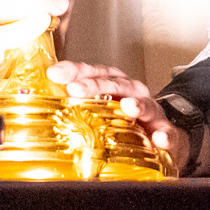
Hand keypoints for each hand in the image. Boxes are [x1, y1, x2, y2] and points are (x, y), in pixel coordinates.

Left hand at [51, 60, 195, 174]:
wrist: (163, 136)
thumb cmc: (127, 120)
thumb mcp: (103, 109)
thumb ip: (77, 105)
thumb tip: (40, 105)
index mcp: (115, 85)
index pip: (94, 72)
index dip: (76, 70)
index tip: (56, 73)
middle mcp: (133, 93)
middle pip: (115, 84)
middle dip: (96, 86)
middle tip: (76, 89)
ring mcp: (152, 112)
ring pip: (144, 104)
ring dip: (136, 104)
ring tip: (128, 107)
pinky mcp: (167, 133)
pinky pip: (168, 134)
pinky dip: (165, 135)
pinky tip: (159, 139)